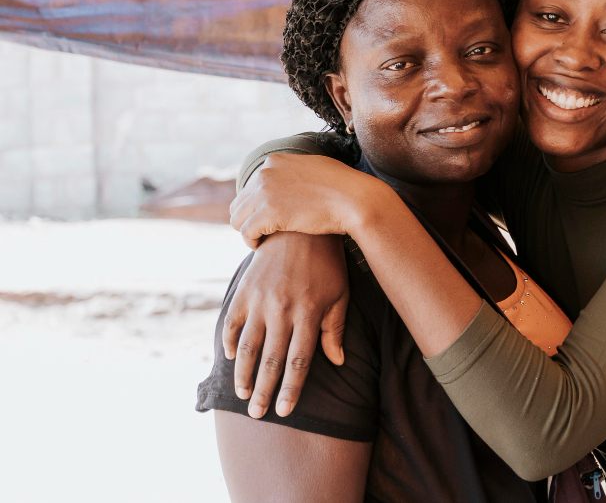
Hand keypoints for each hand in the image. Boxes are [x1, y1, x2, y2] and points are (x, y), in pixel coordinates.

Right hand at [223, 231, 350, 417]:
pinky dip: (229, 342)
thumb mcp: (339, 295)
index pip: (299, 362)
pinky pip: (232, 322)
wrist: (300, 228)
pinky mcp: (245, 290)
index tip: (285, 411)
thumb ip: (335, 329)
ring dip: (243, 375)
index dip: (291, 390)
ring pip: (248, 347)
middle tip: (259, 415)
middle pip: (272, 361)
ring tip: (242, 395)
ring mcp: (261, 300)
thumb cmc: (327, 265)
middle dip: (264, 391)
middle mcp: (283, 311)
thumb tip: (338, 361)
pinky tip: (231, 358)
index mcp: (309, 314)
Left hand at [230, 153, 382, 248]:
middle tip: (262, 232)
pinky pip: (246, 232)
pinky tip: (260, 246)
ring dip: (247, 231)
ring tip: (261, 240)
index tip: (267, 218)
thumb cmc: (344, 187)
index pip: (251, 186)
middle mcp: (265, 173)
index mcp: (275, 161)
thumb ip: (296, 171)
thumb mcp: (316, 168)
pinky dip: (250, 242)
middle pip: (240, 202)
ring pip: (237, 218)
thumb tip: (294, 177)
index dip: (257, 205)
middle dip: (248, 218)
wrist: (356, 200)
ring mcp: (265, 192)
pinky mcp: (269, 213)